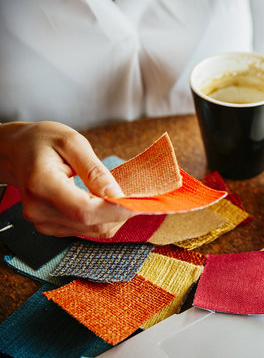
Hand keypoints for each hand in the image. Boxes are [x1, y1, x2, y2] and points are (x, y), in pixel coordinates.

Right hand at [0, 121, 134, 237]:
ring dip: (114, 217)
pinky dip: (103, 218)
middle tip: (137, 195)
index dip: (116, 210)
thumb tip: (116, 195)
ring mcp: (44, 222)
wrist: (16, 152)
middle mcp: (40, 210)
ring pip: (94, 231)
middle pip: (93, 224)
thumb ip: (95, 171)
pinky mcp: (51, 227)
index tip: (138, 202)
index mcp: (42, 185)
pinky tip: (105, 202)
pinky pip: (87, 230)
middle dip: (121, 212)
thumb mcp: (73, 142)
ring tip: (120, 195)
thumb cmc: (42, 142)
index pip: (85, 210)